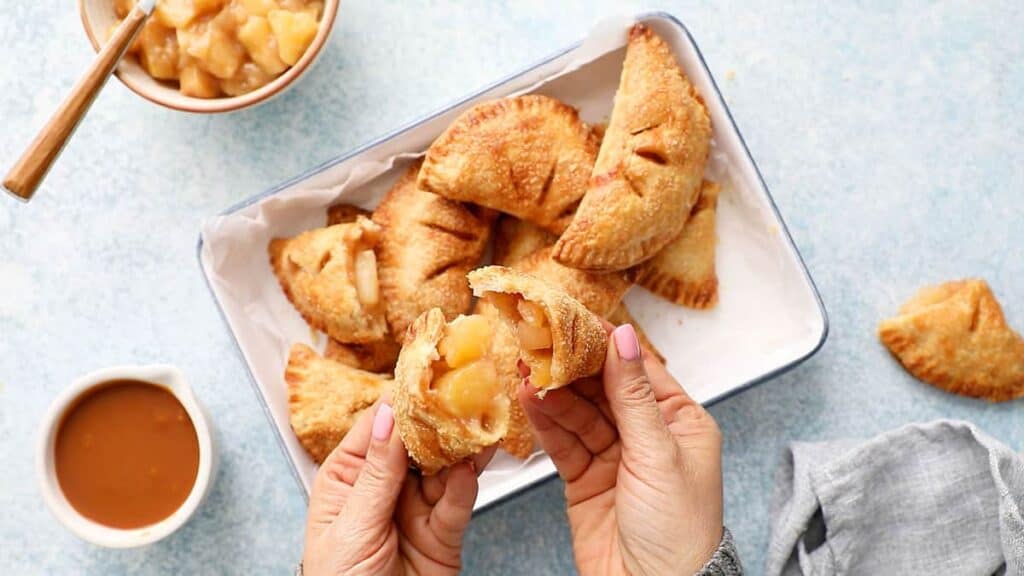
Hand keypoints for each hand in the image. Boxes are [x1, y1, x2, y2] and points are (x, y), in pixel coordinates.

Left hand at [302, 400, 492, 574]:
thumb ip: (376, 474)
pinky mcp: (443, 534)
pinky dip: (465, 487)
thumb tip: (388, 417)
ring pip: (443, 468)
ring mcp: (415, 510)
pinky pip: (458, 503)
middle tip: (461, 394)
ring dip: (460, 449)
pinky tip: (468, 471)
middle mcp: (383, 489)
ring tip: (476, 425)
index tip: (423, 378)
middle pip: (415, 443)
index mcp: (346, 479)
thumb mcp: (349, 528)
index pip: (376, 428)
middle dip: (437, 421)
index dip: (399, 403)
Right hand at [519, 323, 722, 574]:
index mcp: (680, 423)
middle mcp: (648, 437)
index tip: (578, 319)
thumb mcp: (659, 454)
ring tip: (529, 371)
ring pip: (579, 414)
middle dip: (573, 367)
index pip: (640, 370)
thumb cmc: (679, 532)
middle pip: (605, 389)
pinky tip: (532, 401)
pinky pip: (563, 443)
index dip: (608, 344)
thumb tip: (624, 340)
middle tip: (543, 342)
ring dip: (554, 393)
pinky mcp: (585, 480)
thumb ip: (634, 396)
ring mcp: (614, 458)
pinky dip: (546, 422)